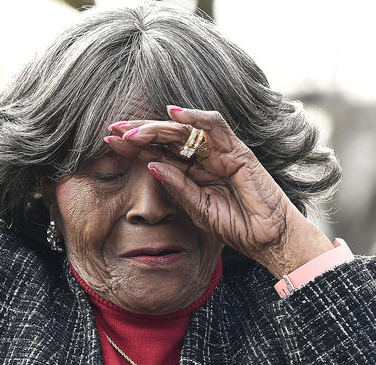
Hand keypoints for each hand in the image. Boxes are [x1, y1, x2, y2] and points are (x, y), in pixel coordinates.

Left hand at [106, 106, 333, 277]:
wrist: (267, 239)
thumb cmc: (237, 226)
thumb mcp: (197, 209)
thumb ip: (177, 188)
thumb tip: (151, 166)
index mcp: (192, 171)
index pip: (158, 152)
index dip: (134, 146)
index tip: (108, 142)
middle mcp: (203, 157)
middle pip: (167, 136)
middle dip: (140, 131)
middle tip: (113, 129)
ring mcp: (220, 151)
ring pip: (185, 129)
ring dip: (158, 126)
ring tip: (135, 129)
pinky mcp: (237, 150)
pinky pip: (215, 125)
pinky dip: (194, 117)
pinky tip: (172, 114)